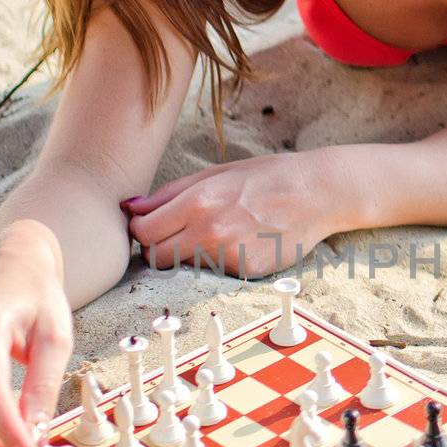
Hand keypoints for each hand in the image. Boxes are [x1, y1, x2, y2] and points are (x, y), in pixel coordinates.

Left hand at [123, 150, 352, 278]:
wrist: (316, 194)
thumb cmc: (265, 176)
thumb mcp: (215, 172)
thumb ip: (169, 193)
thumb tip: (130, 208)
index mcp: (197, 202)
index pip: (142, 232)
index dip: (140, 231)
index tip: (148, 226)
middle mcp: (209, 233)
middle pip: (155, 258)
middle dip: (156, 249)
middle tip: (172, 235)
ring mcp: (228, 257)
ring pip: (185, 268)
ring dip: (188, 256)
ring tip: (214, 234)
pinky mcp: (246, 273)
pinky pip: (215, 273)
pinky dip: (218, 262)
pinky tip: (239, 242)